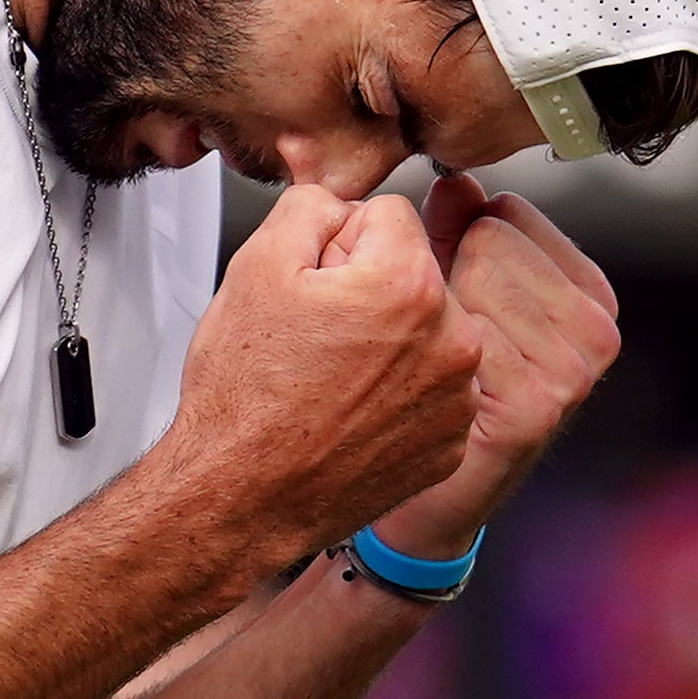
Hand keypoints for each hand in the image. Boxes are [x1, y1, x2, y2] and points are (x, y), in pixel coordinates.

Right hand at [159, 183, 479, 577]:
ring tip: (332, 378)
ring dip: (391, 342)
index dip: (338, 243)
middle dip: (372, 290)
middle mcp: (452, 342)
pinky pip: (433, 389)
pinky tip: (352, 412)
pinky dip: (400, 394)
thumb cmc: (244, 397)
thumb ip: (312, 205)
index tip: (314, 285)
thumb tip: (343, 200)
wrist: (241, 497)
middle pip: (415, 273)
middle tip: (317, 336)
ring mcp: (456, 399)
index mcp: (409, 285)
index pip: (390, 215)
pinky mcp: (451, 443)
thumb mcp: (255, 265)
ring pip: (428, 331)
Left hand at [368, 174, 621, 559]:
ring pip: (470, 280)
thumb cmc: (438, 385)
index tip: (450, 298)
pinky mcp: (536, 408)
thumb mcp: (457, 293)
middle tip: (436, 339)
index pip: (503, 211)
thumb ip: (459, 231)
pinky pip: (462, 332)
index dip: (454, 246)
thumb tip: (455, 179)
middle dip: (444, 276)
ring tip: (435, 366)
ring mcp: (573, 371)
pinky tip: (437, 393)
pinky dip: (429, 354)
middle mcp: (595, 329)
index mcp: (588, 291)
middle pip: (489, 238)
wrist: (426, 498)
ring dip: (433, 315)